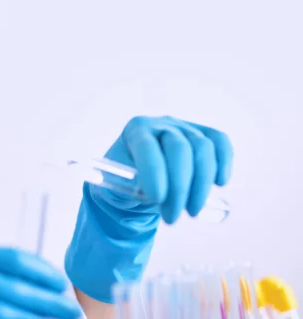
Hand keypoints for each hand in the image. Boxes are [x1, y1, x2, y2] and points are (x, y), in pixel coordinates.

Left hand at [103, 115, 232, 223]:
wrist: (137, 175)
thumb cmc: (126, 179)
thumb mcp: (118, 183)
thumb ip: (130, 186)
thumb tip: (158, 194)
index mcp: (135, 130)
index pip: (147, 146)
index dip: (154, 171)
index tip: (157, 198)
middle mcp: (161, 124)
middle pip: (179, 149)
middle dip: (179, 187)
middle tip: (172, 217)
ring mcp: (185, 127)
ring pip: (203, 148)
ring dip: (201, 185)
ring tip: (191, 212)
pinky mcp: (204, 134)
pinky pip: (220, 142)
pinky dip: (223, 162)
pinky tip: (219, 183)